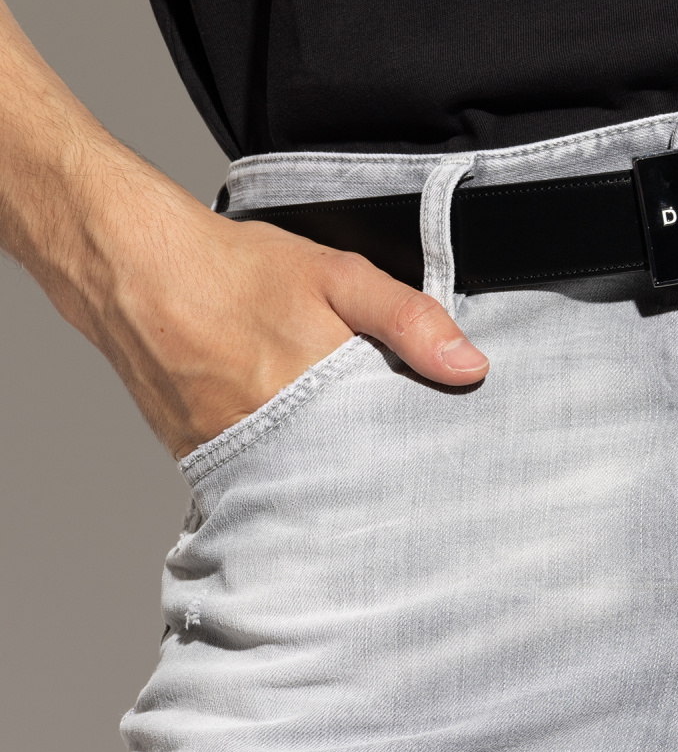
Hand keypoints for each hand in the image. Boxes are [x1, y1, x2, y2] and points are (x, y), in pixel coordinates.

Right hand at [42, 155, 488, 458]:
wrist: (134, 269)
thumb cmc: (235, 269)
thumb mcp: (337, 275)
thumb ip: (408, 320)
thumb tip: (469, 367)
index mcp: (316, 392)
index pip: (388, 451)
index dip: (418, 454)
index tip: (445, 456)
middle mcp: (272, 436)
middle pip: (346, 475)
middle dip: (376, 470)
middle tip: (409, 466)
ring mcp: (231, 453)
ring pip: (301, 482)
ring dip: (328, 472)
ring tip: (352, 454)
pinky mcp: (200, 460)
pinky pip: (256, 480)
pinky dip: (282, 469)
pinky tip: (298, 449)